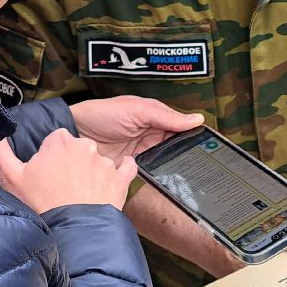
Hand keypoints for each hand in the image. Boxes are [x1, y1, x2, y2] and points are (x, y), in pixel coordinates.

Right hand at [0, 129, 136, 214]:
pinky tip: (111, 182)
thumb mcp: (10, 177)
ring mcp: (105, 163)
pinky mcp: (120, 179)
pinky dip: (121, 172)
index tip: (46, 172)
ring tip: (79, 195)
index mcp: (59, 142)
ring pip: (97, 161)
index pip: (55, 140)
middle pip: (77, 148)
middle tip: (60, 185)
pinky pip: (126, 168)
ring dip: (91, 172)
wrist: (72, 233)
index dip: (49, 156)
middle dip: (71, 163)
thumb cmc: (41, 205)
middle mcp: (85, 147)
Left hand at [68, 96, 204, 166]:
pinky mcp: (135, 165)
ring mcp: (144, 149)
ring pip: (167, 158)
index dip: (194, 132)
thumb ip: (166, 117)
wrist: (76, 134)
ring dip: (173, 162)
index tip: (209, 142)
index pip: (181, 124)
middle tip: (201, 158)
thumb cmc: (102, 114)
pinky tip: (167, 176)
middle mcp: (151, 132)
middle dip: (186, 150)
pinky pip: (153, 170)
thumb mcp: (137, 110)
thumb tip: (196, 119)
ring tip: (187, 169)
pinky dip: (159, 172)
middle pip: (176, 143)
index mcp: (155, 114)